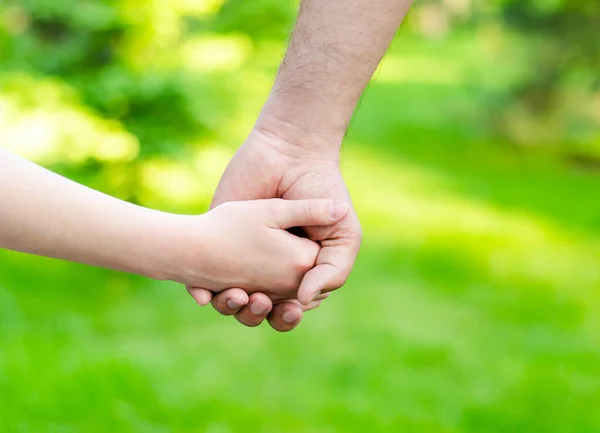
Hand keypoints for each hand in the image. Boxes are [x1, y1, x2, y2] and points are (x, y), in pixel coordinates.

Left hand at [186, 124, 361, 330]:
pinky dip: (202, 293)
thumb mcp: (343, 234)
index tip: (290, 308)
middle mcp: (266, 268)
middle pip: (257, 311)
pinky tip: (206, 294)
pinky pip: (201, 279)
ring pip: (228, 301)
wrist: (291, 153)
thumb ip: (334, 270)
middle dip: (258, 314)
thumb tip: (304, 299)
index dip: (287, 316)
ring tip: (239, 296)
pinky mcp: (215, 239)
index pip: (287, 309)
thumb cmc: (322, 192)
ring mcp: (239, 256)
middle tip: (261, 302)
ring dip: (231, 307)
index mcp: (296, 272)